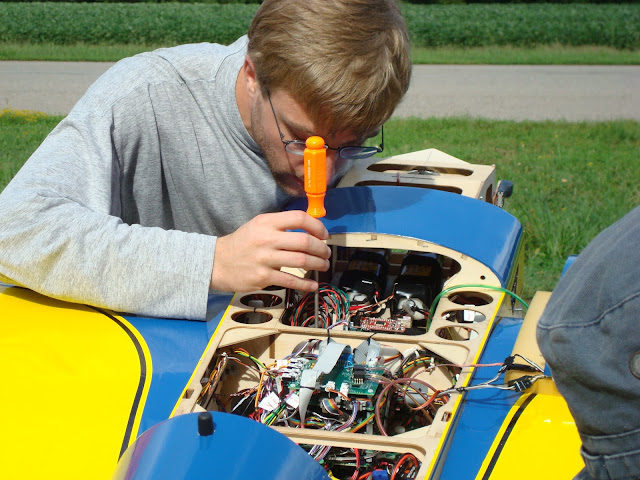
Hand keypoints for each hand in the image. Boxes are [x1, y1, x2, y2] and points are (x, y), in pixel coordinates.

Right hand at [210, 210, 330, 292]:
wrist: (217, 262)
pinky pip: (290, 280)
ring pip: (300, 260)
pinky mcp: (263, 276)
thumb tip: (310, 230)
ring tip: (323, 266)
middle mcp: (266, 238)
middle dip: (321, 248)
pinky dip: (305, 284)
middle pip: (304, 241)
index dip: (317, 226)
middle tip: (327, 253)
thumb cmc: (243, 243)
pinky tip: (313, 285)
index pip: (299, 218)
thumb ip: (281, 225)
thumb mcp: (258, 225)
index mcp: (267, 222)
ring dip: (318, 264)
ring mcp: (264, 258)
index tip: (324, 235)